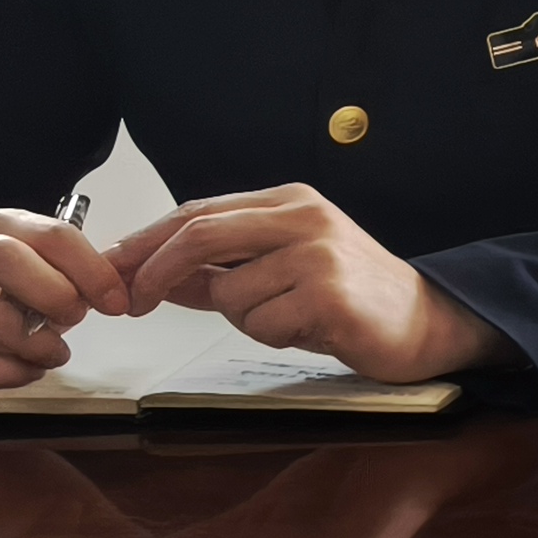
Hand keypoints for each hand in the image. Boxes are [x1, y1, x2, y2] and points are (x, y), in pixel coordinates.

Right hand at [0, 209, 131, 392]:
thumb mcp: (34, 271)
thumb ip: (73, 276)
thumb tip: (118, 294)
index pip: (52, 233)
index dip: (92, 269)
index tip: (116, 301)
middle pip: (6, 257)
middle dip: (53, 292)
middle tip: (77, 317)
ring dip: (35, 343)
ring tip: (55, 354)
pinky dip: (8, 372)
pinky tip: (26, 371)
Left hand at [108, 185, 506, 383]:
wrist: (427, 322)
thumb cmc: (352, 297)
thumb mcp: (281, 271)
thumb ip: (219, 270)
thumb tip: (150, 276)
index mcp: (290, 201)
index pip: (197, 212)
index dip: (144, 242)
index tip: (110, 271)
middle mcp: (304, 217)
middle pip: (199, 233)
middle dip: (154, 272)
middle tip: (132, 305)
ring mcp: (318, 253)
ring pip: (229, 292)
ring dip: (244, 319)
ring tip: (289, 319)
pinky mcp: (329, 295)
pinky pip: (261, 323)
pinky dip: (274, 336)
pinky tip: (311, 330)